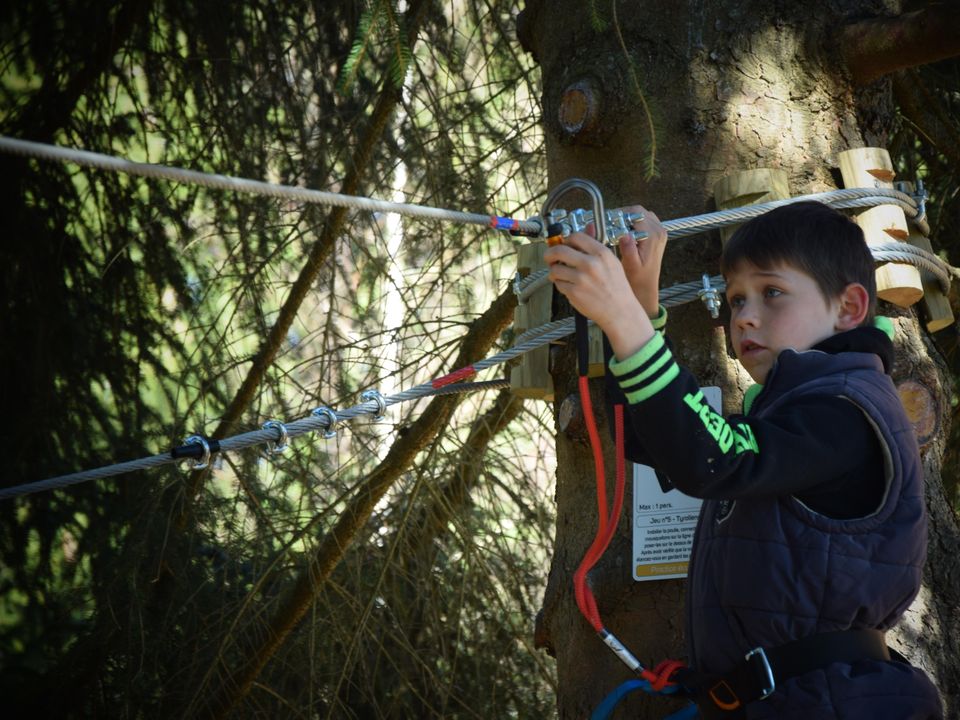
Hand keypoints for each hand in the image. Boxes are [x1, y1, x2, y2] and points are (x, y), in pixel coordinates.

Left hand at [544, 231, 652, 358]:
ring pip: (555, 269)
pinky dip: (560, 285)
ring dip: (554, 272)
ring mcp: (581, 279)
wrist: (620, 311)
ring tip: (561, 275)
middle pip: (559, 250)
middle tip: (549, 257)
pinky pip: (558, 283)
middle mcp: (591, 264)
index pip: (575, 236)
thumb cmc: (616, 288)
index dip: (566, 240)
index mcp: (601, 254)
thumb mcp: (611, 262)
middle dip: (550, 254)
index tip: (564, 245)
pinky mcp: (574, 292)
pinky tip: (569, 286)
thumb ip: (596, 245)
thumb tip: (588, 226)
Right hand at [617, 206, 666, 316]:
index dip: (620, 213)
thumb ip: (628, 249)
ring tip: (616, 226)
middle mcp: (658, 232)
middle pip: (639, 211)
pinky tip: (625, 230)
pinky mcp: (657, 235)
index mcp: (652, 237)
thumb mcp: (631, 265)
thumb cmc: (638, 279)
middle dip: (623, 214)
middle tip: (610, 222)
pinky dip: (634, 222)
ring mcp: (659, 232)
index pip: (636, 214)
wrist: (646, 287)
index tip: (609, 219)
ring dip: (628, 217)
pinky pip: (645, 220)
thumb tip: (625, 235)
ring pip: (642, 214)